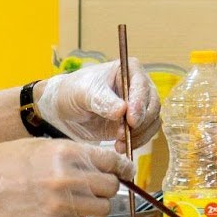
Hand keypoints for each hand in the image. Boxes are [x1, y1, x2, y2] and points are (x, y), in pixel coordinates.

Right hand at [0, 138, 132, 216]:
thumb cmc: (4, 162)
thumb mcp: (42, 146)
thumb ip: (73, 155)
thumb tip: (100, 163)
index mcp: (67, 153)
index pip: (112, 161)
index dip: (123, 168)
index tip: (126, 172)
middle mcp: (68, 179)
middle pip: (111, 188)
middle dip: (108, 188)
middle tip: (98, 189)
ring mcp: (61, 206)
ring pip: (101, 210)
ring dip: (95, 206)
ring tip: (78, 202)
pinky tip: (60, 215)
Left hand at [35, 60, 160, 148]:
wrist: (64, 109)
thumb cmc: (72, 92)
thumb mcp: (83, 94)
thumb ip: (102, 101)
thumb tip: (122, 110)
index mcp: (129, 70)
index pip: (142, 86)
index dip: (140, 104)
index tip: (131, 121)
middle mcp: (138, 86)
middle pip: (153, 104)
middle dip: (141, 122)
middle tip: (123, 135)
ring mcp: (137, 105)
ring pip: (152, 120)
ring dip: (140, 134)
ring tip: (120, 142)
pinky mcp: (134, 123)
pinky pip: (145, 133)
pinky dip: (137, 141)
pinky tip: (120, 146)